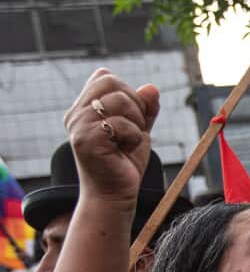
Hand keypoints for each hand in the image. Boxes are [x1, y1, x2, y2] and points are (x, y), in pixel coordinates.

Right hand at [65, 69, 159, 203]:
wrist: (115, 194)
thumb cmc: (125, 162)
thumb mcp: (139, 129)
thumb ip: (145, 108)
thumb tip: (152, 87)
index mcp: (83, 108)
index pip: (105, 77)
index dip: (128, 93)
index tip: (132, 118)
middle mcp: (76, 113)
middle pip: (112, 82)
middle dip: (135, 105)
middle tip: (132, 131)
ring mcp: (78, 126)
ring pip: (120, 101)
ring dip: (136, 122)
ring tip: (128, 141)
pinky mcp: (86, 139)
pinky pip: (121, 123)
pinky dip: (134, 136)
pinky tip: (124, 150)